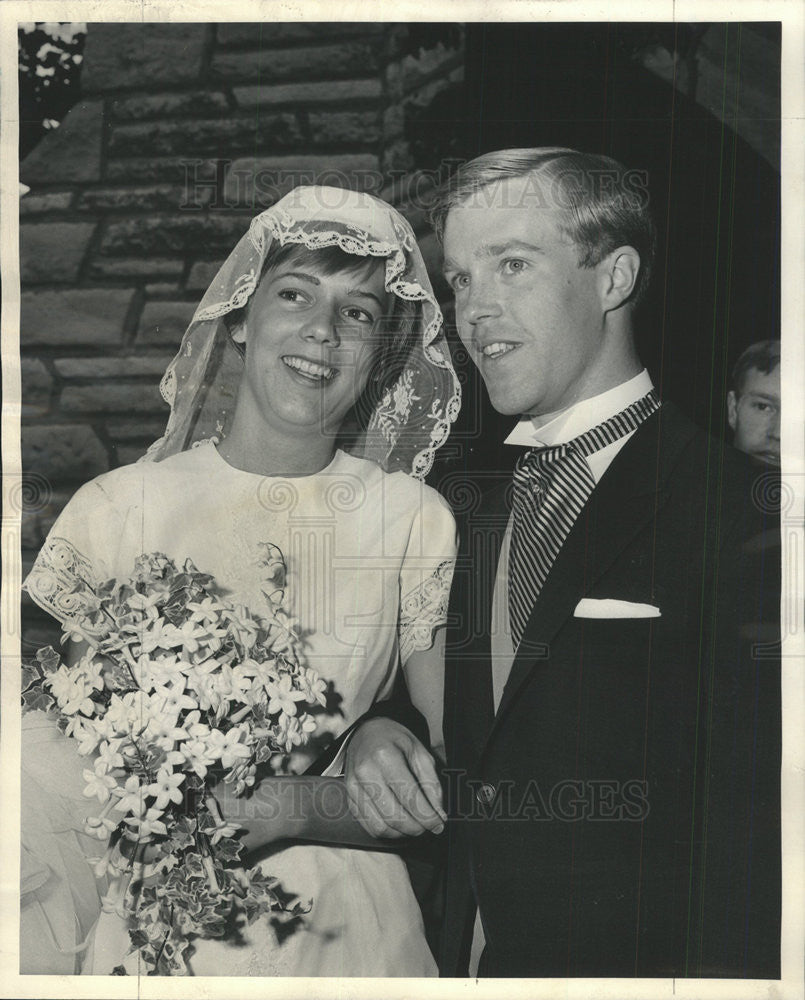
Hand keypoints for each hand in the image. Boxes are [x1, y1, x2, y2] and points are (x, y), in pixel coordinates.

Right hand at [344, 718, 446, 838]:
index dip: (427, 817)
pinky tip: (398, 824)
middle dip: (416, 828)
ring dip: (401, 833)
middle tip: (429, 826)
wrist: (368, 731)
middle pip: (394, 816)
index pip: (409, 798)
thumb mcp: (420, 752)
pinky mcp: (349, 797)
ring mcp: (353, 786)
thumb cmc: (396, 740)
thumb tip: (439, 815)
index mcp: (385, 756)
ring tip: (414, 825)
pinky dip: (387, 831)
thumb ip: (432, 783)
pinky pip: (368, 826)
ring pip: (380, 827)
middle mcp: (365, 772)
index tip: (439, 825)